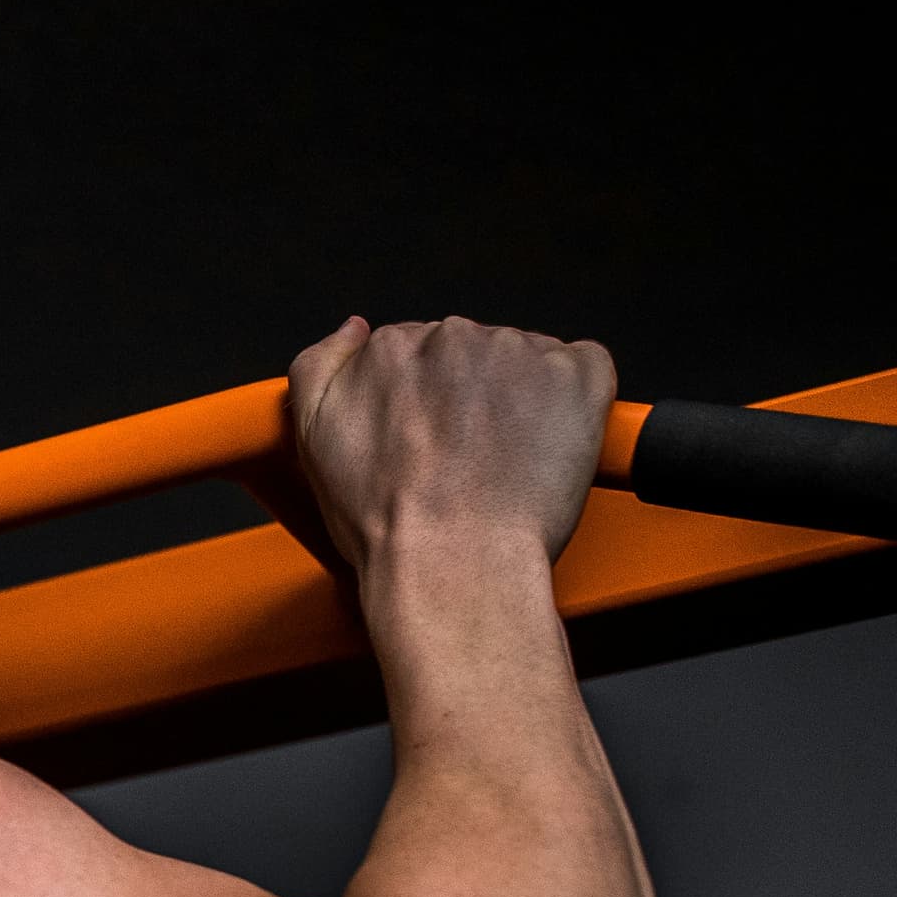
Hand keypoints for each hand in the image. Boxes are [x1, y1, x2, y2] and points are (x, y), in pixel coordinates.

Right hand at [288, 317, 616, 581]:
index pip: (416, 351)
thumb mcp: (312, 441)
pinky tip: (547, 445)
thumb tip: (351, 331)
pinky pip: (584, 367)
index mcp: (391, 350)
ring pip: (525, 360)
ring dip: (522, 399)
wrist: (452, 564)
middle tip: (466, 458)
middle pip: (470, 352)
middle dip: (473, 396)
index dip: (425, 399)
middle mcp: (454, 337)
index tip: (429, 438)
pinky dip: (573, 401)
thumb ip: (318, 369)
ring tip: (505, 462)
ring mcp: (519, 352)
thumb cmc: (389, 522)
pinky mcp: (575, 375)